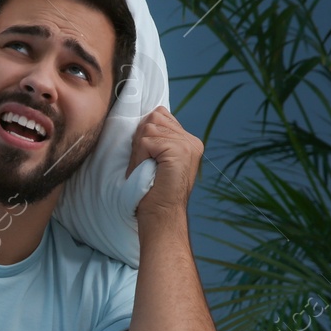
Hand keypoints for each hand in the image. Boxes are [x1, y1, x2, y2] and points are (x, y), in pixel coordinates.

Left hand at [126, 105, 203, 219]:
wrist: (162, 215)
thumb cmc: (154, 192)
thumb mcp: (157, 160)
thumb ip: (156, 140)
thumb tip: (142, 121)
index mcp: (189, 142)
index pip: (161, 115)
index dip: (146, 133)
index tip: (148, 157)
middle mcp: (191, 141)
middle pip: (154, 117)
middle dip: (141, 139)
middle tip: (146, 164)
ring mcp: (186, 144)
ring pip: (148, 128)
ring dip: (140, 150)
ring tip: (147, 169)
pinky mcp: (177, 150)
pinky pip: (145, 142)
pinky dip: (139, 157)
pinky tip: (147, 171)